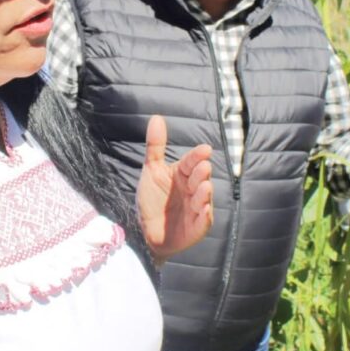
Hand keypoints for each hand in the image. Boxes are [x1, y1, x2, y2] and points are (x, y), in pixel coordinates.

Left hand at [136, 115, 212, 260]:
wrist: (145, 233)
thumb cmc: (151, 200)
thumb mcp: (151, 171)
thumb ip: (155, 145)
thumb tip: (156, 117)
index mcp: (182, 175)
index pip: (191, 162)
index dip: (197, 156)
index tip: (205, 149)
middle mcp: (192, 190)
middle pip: (199, 178)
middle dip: (201, 173)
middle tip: (203, 167)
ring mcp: (197, 208)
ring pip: (204, 198)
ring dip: (205, 193)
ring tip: (204, 186)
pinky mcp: (197, 227)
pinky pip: (203, 221)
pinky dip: (205, 216)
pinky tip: (204, 210)